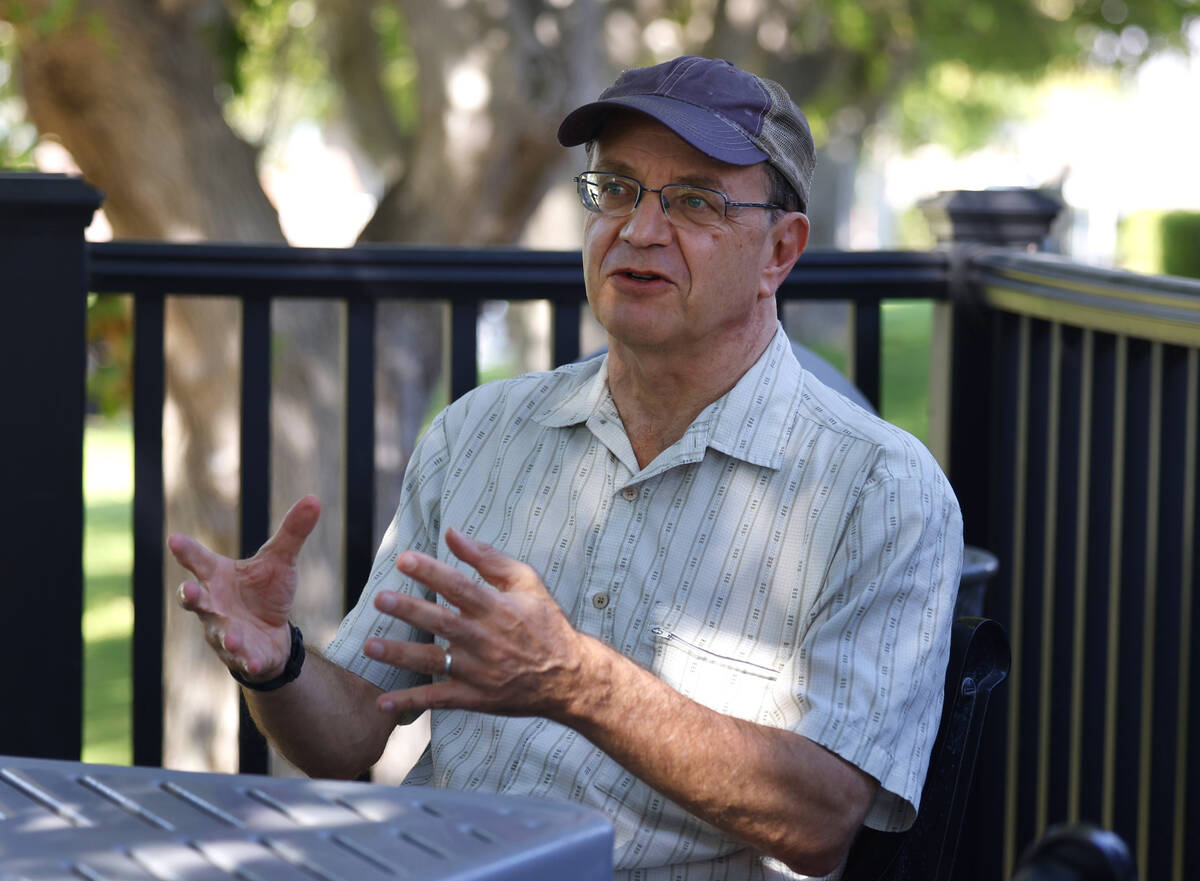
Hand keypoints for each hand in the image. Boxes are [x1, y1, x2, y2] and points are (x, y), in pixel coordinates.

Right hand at [168, 495, 320, 680]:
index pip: (199, 563)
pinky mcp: (244, 656)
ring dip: (226, 635)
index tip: (175, 540)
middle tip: (189, 590)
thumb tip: (314, 499)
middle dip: (190, 596)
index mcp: (218, 578)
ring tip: (233, 636)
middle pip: (196, 601)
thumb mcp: (280, 560)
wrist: (272, 635)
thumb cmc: (265, 593)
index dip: (187, 552)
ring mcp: (226, 632)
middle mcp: (214, 606)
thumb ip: (291, 532)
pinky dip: (248, 659)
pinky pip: (244, 659)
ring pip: (220, 634)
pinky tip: (253, 661)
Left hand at [364, 527, 589, 719]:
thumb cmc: (545, 623)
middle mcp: (486, 640)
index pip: (460, 586)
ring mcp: (478, 671)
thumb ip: (488, 558)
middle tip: (380, 598)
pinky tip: (382, 701)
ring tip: (370, 646)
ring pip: (433, 661)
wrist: (569, 677)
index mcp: (498, 608)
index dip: (431, 572)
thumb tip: (452, 533)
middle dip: (409, 610)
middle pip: (442, 622)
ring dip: (399, 654)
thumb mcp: (526, 583)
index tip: (404, 560)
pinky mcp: (475, 697)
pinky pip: (438, 700)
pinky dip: (410, 702)